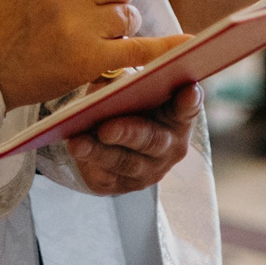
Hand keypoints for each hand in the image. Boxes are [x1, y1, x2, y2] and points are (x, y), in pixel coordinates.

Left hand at [65, 83, 198, 194]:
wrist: (106, 135)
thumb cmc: (125, 102)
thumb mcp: (128, 85)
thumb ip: (128, 80)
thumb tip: (115, 79)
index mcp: (178, 117)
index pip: (188, 108)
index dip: (189, 101)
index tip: (189, 91)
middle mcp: (170, 147)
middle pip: (153, 140)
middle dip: (128, 133)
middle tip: (106, 128)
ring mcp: (148, 170)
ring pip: (125, 162)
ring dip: (100, 151)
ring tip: (78, 142)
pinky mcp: (122, 185)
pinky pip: (106, 177)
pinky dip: (89, 163)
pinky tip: (77, 151)